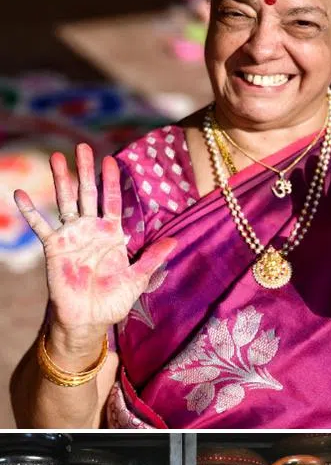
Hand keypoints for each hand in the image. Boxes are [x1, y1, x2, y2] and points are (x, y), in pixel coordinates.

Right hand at [13, 145, 177, 343]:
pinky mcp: (54, 248)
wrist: (90, 318)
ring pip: (65, 202)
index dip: (111, 181)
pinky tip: (21, 194)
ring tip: (56, 158)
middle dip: (85, 171)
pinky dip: (31, 211)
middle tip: (82, 147)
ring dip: (61, 181)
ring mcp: (71, 236)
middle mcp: (91, 230)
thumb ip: (152, 258)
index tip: (110, 159)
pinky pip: (41, 226)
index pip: (111, 201)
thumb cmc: (114, 300)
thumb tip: (176, 241)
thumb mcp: (138, 278)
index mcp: (112, 235)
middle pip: (87, 194)